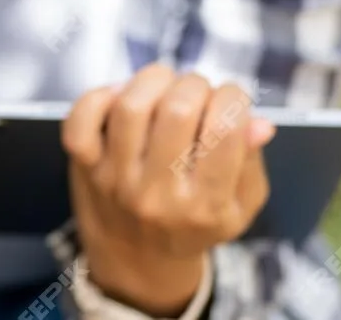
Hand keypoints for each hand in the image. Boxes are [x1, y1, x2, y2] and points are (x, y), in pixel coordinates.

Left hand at [62, 66, 274, 315]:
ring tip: (165, 86)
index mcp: (205, 206)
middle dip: (196, 85)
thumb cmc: (194, 224)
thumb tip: (259, 122)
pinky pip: (81, 120)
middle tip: (199, 92)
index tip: (230, 99)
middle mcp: (158, 195)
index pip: (225, 130)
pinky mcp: (85, 168)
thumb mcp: (239, 208)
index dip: (233, 97)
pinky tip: (121, 98)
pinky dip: (99, 96)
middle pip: (178, 109)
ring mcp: (117, 180)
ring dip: (154, 80)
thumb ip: (251, 162)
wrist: (138, 261)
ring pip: (131, 106)